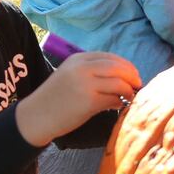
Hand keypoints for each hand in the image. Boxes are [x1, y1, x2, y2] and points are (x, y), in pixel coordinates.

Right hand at [15, 51, 141, 147]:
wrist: (36, 116)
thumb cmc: (54, 98)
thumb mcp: (70, 74)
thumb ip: (91, 71)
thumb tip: (121, 76)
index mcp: (78, 59)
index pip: (110, 57)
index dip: (126, 66)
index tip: (133, 74)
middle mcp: (83, 68)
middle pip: (119, 68)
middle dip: (132, 76)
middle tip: (137, 85)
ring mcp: (86, 84)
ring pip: (120, 83)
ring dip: (129, 91)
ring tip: (129, 97)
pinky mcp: (89, 102)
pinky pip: (114, 99)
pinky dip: (121, 102)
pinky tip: (119, 106)